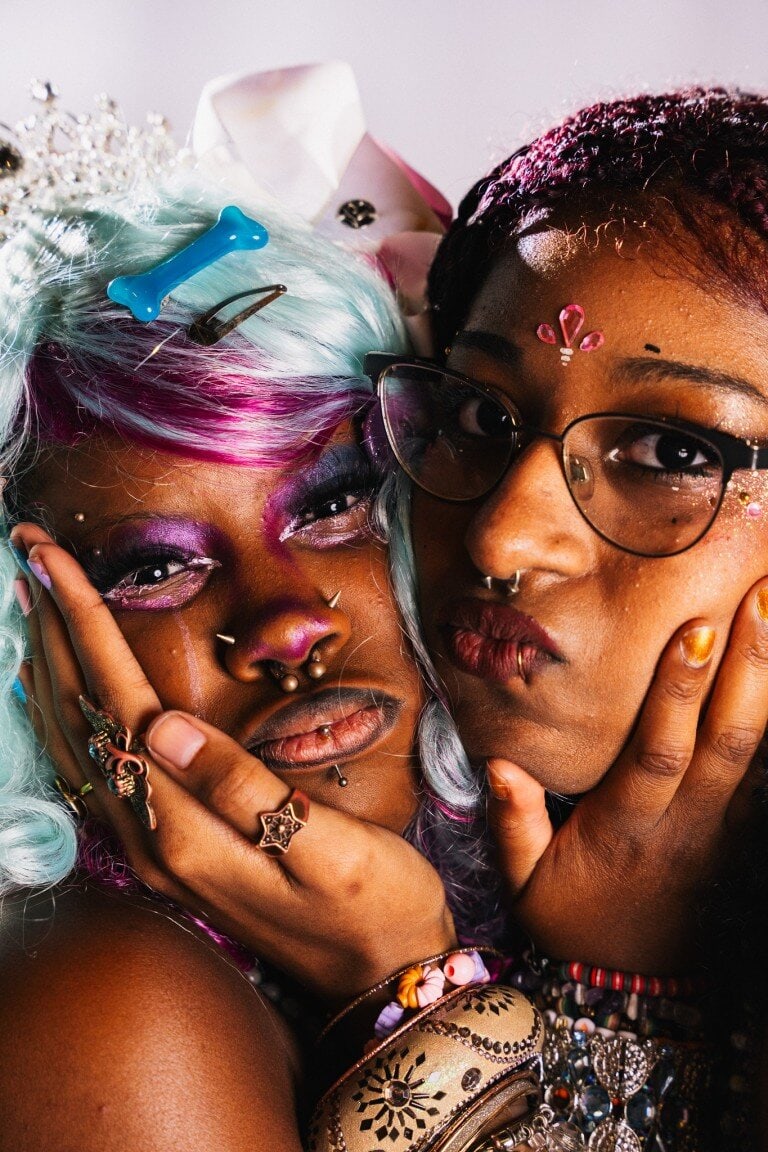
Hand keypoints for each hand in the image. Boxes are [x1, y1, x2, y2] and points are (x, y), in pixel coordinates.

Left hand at [12, 524, 454, 1001]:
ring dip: (53, 669)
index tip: (52, 558)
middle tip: (30, 556)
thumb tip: (159, 723)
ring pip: (80, 743)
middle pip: (85, 714)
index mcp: (188, 826)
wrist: (383, 978)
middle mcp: (155, 838)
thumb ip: (240, 787)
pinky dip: (71, 722)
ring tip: (34, 609)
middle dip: (53, 629)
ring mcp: (156, 851)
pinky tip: (65, 699)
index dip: (85, 622)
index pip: (119, 699)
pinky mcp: (170, 855)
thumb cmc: (374, 903)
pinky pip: (98, 773)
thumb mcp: (325, 847)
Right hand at [487, 584, 767, 973]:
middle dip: (750, 664)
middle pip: (727, 739)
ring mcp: (723, 827)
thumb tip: (500, 763)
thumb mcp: (526, 887)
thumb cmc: (574, 920)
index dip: (680, 692)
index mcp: (628, 826)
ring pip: (757, 749)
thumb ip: (513, 825)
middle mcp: (686, 821)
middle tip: (765, 593)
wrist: (634, 982)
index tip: (698, 630)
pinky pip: (766, 772)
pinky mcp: (740, 830)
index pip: (660, 751)